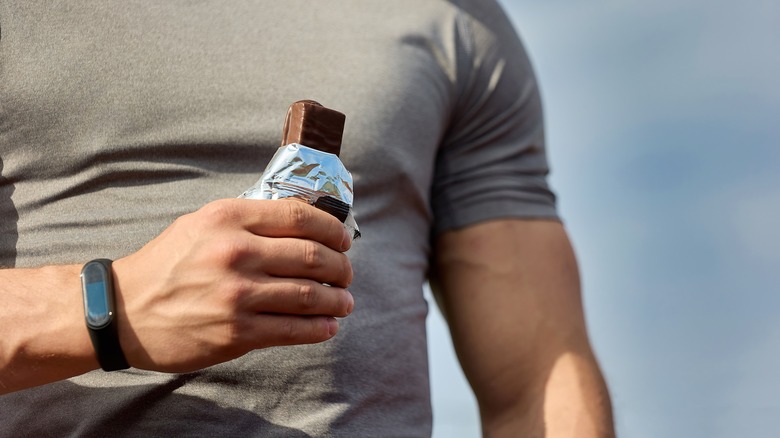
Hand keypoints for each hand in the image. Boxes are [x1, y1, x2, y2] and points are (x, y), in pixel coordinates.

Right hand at [111, 198, 353, 372]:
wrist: (123, 312)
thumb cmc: (166, 264)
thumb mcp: (201, 223)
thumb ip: (248, 220)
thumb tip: (303, 225)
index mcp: (228, 217)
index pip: (301, 217)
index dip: (333, 230)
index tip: (343, 241)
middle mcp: (236, 251)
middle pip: (314, 256)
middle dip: (341, 267)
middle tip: (347, 274)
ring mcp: (238, 294)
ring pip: (310, 294)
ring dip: (337, 300)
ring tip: (344, 302)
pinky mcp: (237, 332)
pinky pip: (294, 329)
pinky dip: (319, 328)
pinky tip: (327, 326)